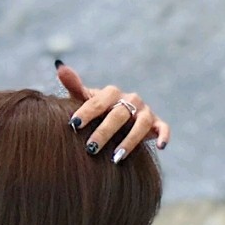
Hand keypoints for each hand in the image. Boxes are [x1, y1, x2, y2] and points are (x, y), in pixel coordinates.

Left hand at [55, 60, 170, 158]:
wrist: (119, 122)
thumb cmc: (98, 113)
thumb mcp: (85, 100)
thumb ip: (74, 86)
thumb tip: (60, 66)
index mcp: (112, 93)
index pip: (99, 102)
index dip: (87, 112)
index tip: (74, 125)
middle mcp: (131, 100)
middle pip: (119, 114)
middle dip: (104, 131)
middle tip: (90, 148)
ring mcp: (145, 112)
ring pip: (141, 124)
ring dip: (129, 140)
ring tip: (115, 158)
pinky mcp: (157, 124)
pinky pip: (163, 128)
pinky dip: (164, 135)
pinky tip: (160, 147)